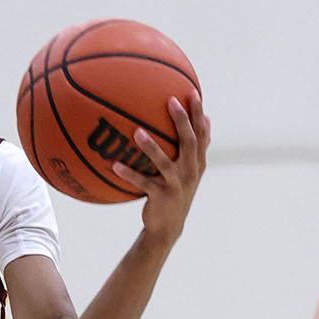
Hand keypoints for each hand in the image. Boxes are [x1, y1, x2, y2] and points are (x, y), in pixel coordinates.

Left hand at [112, 92, 210, 246]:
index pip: (201, 133)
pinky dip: (129, 174)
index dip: (198, 113)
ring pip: (165, 162)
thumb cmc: (174, 193)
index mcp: (197, 162)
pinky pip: (143, 183)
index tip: (192, 92)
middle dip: (182, 121)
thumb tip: (203, 120)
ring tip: (137, 132)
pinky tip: (115, 165)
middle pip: (189, 142)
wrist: (168, 226)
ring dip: (151, 147)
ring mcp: (176, 184)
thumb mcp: (187, 171)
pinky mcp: (161, 197)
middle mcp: (190, 171)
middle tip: (171, 101)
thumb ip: (192, 148)